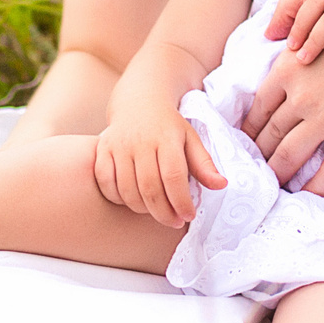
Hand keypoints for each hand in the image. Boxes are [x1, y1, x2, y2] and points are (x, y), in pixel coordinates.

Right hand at [93, 103, 224, 228]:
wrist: (139, 100)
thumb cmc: (168, 125)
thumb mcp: (190, 139)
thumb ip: (204, 164)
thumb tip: (221, 185)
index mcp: (166, 138)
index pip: (174, 177)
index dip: (182, 202)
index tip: (189, 215)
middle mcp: (140, 141)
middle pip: (150, 189)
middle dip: (164, 213)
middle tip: (174, 221)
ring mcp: (118, 145)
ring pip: (127, 190)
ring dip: (143, 209)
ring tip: (156, 211)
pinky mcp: (102, 150)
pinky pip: (105, 183)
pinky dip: (118, 198)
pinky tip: (133, 200)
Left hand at [241, 0, 323, 197]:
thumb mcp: (319, 36)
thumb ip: (296, 56)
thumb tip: (281, 69)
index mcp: (287, 69)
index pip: (257, 109)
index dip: (248, 130)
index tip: (244, 143)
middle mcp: (300, 96)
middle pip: (268, 135)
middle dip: (258, 156)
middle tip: (252, 170)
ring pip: (289, 155)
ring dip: (278, 174)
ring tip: (272, 186)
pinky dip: (316, 187)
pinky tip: (308, 195)